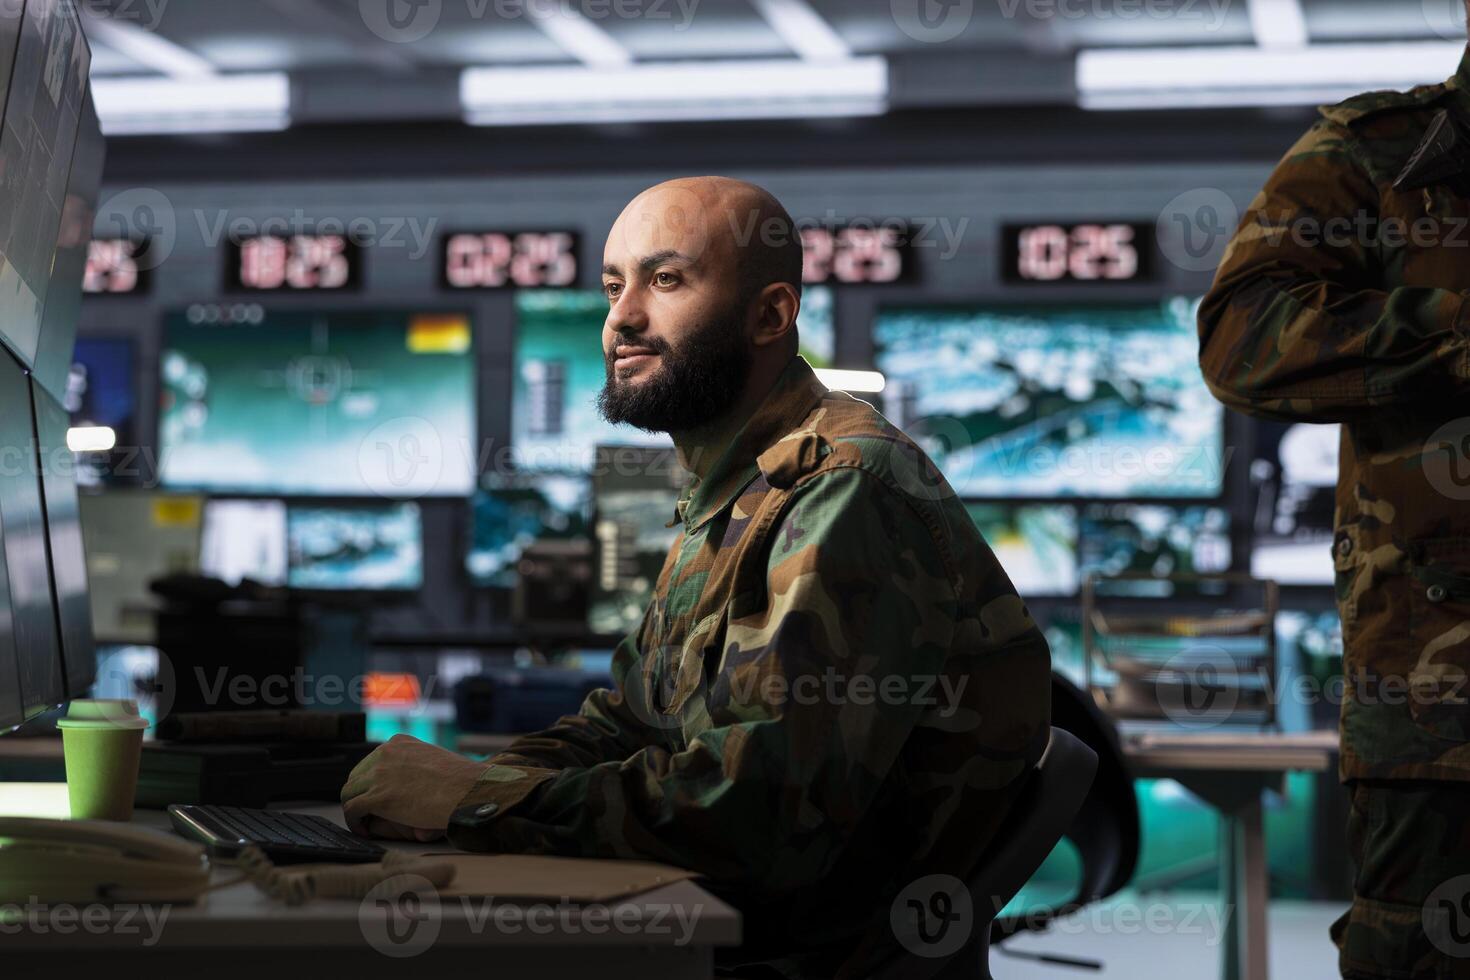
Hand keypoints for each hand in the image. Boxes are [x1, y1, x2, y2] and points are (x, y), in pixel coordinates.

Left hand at [340, 734, 486, 841]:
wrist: (467, 790)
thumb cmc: (461, 780)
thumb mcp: (434, 760)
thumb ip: (417, 766)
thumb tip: (412, 783)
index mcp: (399, 743)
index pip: (371, 761)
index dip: (370, 781)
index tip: (374, 794)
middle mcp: (385, 754)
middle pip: (356, 776)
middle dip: (360, 794)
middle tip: (368, 811)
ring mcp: (379, 775)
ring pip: (350, 792)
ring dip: (355, 808)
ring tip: (364, 822)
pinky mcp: (378, 798)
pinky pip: (352, 809)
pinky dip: (354, 821)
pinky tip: (364, 829)